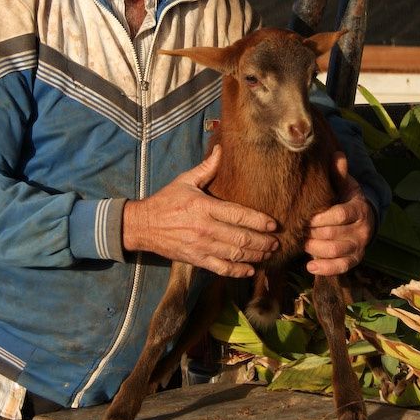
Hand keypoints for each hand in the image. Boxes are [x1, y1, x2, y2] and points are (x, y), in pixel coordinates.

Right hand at [122, 145, 278, 277]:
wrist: (143, 225)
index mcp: (204, 206)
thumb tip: (221, 149)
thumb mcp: (185, 180)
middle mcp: (205, 228)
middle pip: (241, 238)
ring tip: (269, 254)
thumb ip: (207, 168)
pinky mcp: (196, 259)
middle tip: (277, 242)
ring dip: (255, 255)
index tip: (273, 224)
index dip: (259, 221)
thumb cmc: (166, 201)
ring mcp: (201, 246)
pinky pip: (221, 268)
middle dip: (263, 242)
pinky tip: (249, 269)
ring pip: (234, 254)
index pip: (238, 214)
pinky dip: (237, 270)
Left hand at [305, 152, 374, 275]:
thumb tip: (336, 156)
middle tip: (297, 229)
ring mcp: (359, 246)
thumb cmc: (345, 198)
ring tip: (301, 243)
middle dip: (312, 233)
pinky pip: (341, 268)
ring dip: (314, 249)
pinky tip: (310, 267)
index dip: (321, 218)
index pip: (340, 215)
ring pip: (336, 252)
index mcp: (358, 208)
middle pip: (334, 235)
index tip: (306, 217)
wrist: (362, 218)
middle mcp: (362, 229)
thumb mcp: (343, 184)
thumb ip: (337, 173)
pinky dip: (325, 269)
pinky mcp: (355, 259)